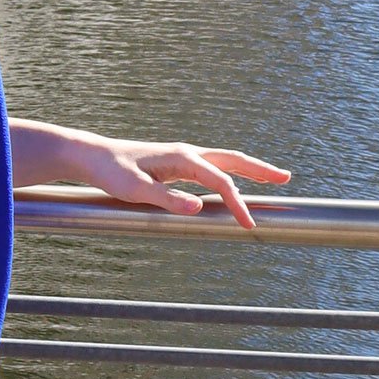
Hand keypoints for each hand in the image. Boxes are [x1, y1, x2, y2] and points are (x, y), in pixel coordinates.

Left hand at [12, 120, 289, 229]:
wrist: (91, 157)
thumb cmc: (111, 173)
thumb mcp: (135, 190)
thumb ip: (166, 199)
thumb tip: (199, 209)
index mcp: (181, 157)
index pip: (220, 180)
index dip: (237, 203)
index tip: (250, 225)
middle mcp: (186, 153)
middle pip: (231, 159)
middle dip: (259, 169)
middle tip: (286, 178)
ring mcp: (181, 158)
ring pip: (222, 161)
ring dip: (247, 169)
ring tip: (270, 179)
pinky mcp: (175, 166)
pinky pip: (210, 169)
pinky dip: (229, 174)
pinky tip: (231, 187)